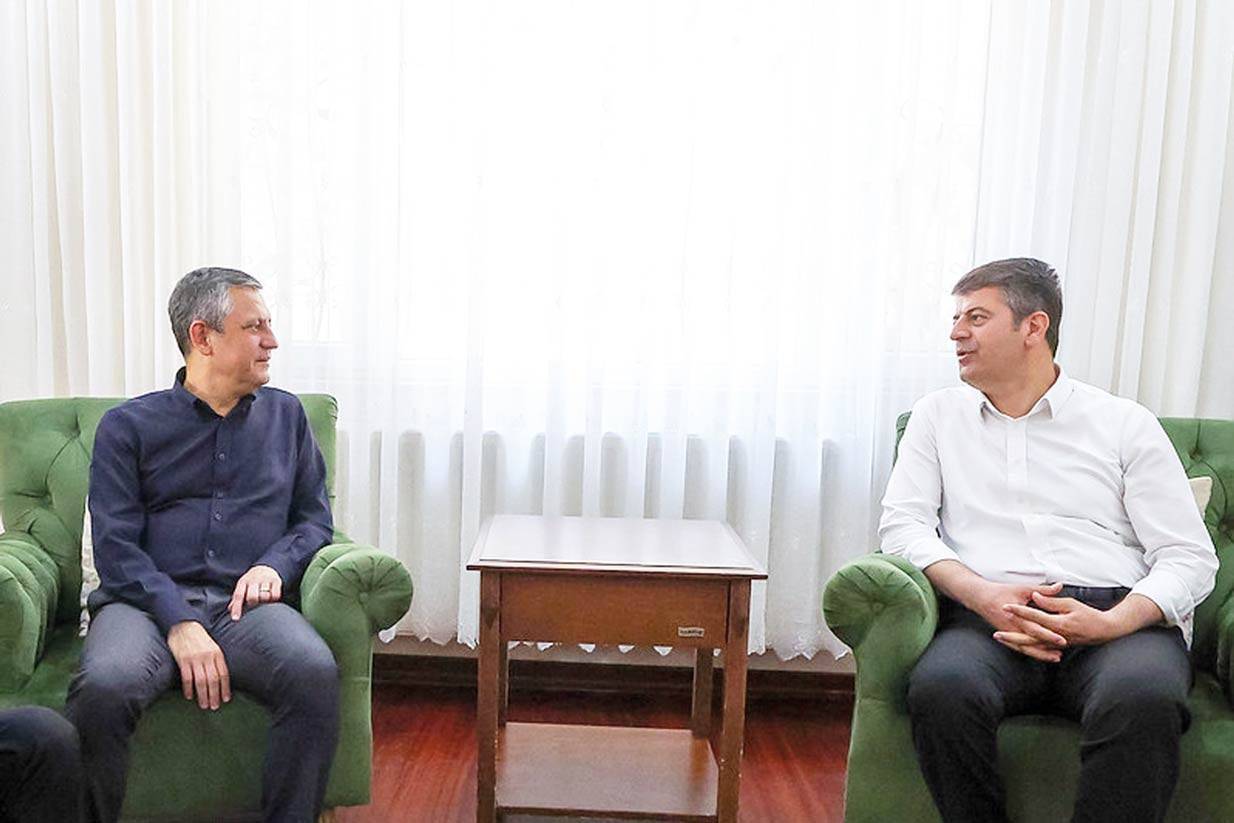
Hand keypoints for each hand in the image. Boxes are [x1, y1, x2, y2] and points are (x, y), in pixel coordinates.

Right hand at [167, 621, 230, 709]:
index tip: (226, 699)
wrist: (184, 624)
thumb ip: (216, 660)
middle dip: (215, 695)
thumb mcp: (212, 646)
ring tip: (204, 705)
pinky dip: (188, 688)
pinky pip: (187, 677)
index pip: (223, 674)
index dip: (225, 688)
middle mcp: (208, 656)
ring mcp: (195, 658)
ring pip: (201, 681)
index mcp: (217, 653)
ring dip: (203, 695)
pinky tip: (189, 696)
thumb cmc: (199, 638)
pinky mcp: (183, 659)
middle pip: (213, 680)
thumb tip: (220, 678)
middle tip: (214, 707)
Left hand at [228, 565, 282, 620]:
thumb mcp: (242, 587)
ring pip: (264, 596)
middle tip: (256, 603)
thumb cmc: (251, 582)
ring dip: (264, 601)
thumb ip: (236, 599)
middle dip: (254, 603)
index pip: (238, 596)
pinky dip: (274, 599)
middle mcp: (253, 580)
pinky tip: (272, 598)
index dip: (236, 608)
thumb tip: (230, 609)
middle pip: (252, 597)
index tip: (235, 619)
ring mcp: (265, 580)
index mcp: (243, 582)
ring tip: (264, 600)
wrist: (265, 568)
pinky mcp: (276, 581)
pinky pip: (275, 595)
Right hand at [971, 581, 1067, 662]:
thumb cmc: (1000, 591)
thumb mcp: (1023, 589)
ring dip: (1040, 654)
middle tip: (1060, 654)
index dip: (1049, 635)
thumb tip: (1060, 586)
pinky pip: (1019, 646)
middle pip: (1030, 642)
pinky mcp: (1006, 635)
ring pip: (1025, 648)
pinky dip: (1031, 652)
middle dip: (1046, 649)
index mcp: (1015, 615)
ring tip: (1055, 658)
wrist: (980, 597)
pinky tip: (1041, 655)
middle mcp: (1011, 627)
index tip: (1062, 639)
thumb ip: (1043, 590)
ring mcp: (1007, 632)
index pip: (1034, 628)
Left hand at [1002, 591, 1121, 647]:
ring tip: (1001, 640)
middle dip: (1011, 636)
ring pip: (1032, 647)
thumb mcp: (1071, 604)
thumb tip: (1035, 597)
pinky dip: (1027, 648)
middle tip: (995, 633)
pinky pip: (1039, 649)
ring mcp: (1056, 645)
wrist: (1104, 631)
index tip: (1005, 606)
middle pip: (1029, 638)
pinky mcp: (1058, 647)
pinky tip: (1016, 646)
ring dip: (1016, 643)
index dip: (1019, 611)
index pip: (1034, 617)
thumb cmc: (1089, 615)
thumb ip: (1051, 602)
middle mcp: (1056, 637)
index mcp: (1058, 624)